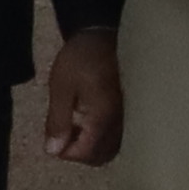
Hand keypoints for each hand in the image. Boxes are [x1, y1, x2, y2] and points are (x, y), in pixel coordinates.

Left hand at [38, 27, 123, 167]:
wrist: (108, 33)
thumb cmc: (82, 57)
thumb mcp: (61, 87)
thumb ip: (58, 121)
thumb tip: (53, 151)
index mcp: (103, 116)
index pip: (86, 152)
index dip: (65, 152)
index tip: (53, 141)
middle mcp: (123, 122)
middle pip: (102, 156)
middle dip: (80, 152)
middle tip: (63, 136)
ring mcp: (132, 118)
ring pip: (115, 149)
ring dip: (93, 147)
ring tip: (78, 129)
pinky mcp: (136, 112)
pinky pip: (123, 138)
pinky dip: (106, 139)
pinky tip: (93, 124)